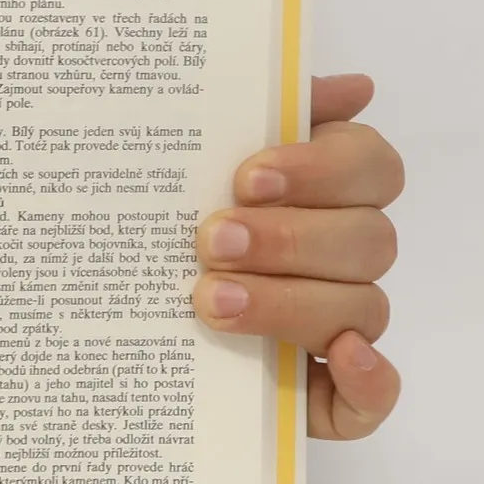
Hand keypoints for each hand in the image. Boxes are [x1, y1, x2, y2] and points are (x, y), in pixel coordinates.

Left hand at [194, 74, 402, 439]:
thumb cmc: (163, 232)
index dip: (320, 168)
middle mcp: (343, 259)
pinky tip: (339, 356)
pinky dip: (369, 380)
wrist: (109, 326)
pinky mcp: (327, 397)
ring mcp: (341, 327)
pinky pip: (375, 396)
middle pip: (367, 239)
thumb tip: (351, 86)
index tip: (245, 176)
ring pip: (360, 308)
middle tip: (211, 241)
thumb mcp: (187, 167)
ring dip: (290, 302)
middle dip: (288, 239)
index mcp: (326, 194)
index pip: (371, 166)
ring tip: (209, 299)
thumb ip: (257, 115)